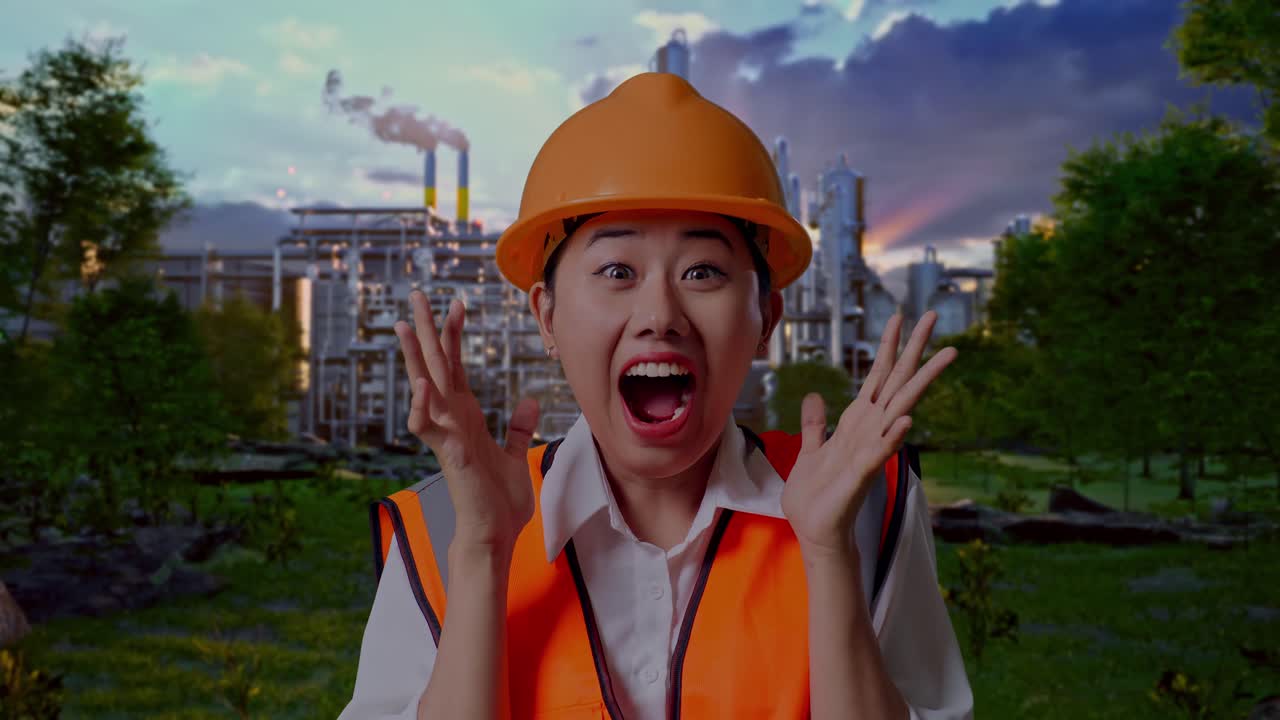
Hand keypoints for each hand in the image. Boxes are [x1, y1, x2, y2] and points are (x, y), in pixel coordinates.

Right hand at [395, 290, 539, 550]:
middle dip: (426, 330)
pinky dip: (423, 407)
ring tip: (405, 327)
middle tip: (416, 295)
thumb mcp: (516, 455)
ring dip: (414, 359)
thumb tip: (528, 402)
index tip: (457, 303)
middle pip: (434, 365)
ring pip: (424, 389)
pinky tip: (423, 385)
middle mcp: (451, 421)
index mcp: (465, 417)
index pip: (455, 367)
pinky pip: (429, 428)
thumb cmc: (500, 500)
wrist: (494, 535)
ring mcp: (447, 436)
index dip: (454, 335)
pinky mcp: (449, 456)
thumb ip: (519, 428)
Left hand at [780, 310, 956, 560]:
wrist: (815, 530)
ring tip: (946, 355)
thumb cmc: (816, 495)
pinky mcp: (861, 474)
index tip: (900, 317)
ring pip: (899, 408)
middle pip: (897, 382)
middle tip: (933, 316)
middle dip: (914, 350)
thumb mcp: (810, 449)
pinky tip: (905, 420)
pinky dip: (892, 436)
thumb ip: (815, 424)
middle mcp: (870, 430)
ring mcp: (870, 450)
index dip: (888, 347)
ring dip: (921, 383)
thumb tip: (815, 397)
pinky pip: (879, 451)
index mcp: (857, 422)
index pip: (877, 376)